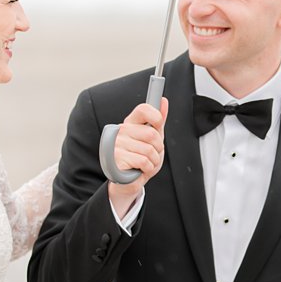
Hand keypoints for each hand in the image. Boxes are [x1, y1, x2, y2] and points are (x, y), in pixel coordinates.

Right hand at [108, 97, 167, 213]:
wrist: (128, 180)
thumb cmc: (140, 157)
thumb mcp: (153, 139)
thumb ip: (158, 121)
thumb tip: (163, 101)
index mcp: (130, 123)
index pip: (143, 110)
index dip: (156, 116)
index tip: (159, 124)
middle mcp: (121, 131)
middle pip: (152, 134)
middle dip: (158, 148)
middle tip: (152, 154)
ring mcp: (117, 144)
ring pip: (149, 150)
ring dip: (153, 161)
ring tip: (145, 163)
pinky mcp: (116, 159)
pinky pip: (143, 161)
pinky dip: (147, 168)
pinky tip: (140, 169)